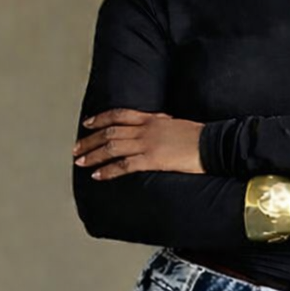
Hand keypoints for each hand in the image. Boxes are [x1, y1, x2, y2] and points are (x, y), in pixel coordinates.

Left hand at [72, 109, 203, 177]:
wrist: (213, 145)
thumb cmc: (200, 138)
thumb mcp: (177, 126)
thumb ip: (162, 126)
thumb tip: (156, 129)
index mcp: (152, 119)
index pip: (119, 115)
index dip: (100, 119)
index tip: (88, 123)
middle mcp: (145, 129)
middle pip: (110, 132)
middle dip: (90, 141)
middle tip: (76, 149)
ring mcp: (148, 144)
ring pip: (112, 147)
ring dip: (93, 155)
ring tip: (80, 163)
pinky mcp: (152, 160)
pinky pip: (124, 165)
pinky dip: (108, 170)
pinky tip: (98, 175)